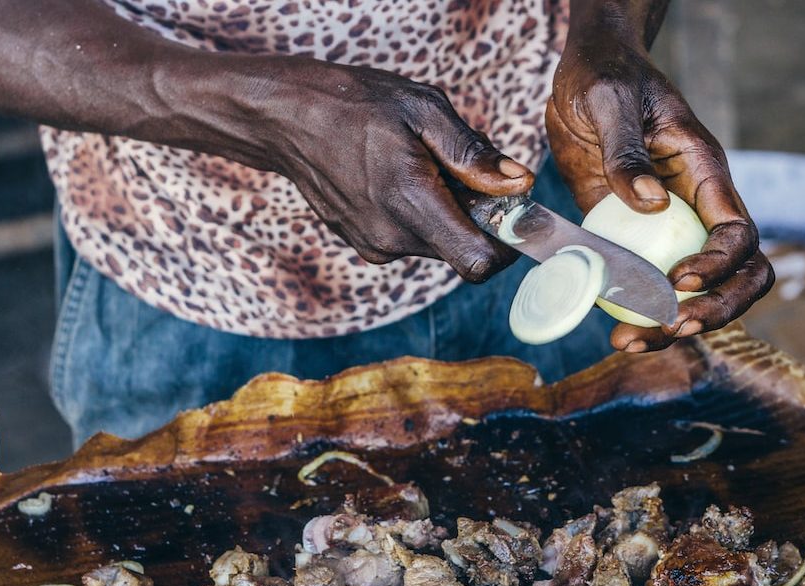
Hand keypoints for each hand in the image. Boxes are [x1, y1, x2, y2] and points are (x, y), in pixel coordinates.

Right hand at [197, 58, 532, 281]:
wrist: (286, 118)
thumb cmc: (355, 104)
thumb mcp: (423, 109)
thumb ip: (473, 153)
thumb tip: (518, 184)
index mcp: (411, 204)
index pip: (478, 263)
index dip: (507, 245)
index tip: (511, 214)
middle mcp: (392, 239)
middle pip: (463, 249)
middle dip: (475, 215)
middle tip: (456, 167)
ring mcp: (375, 246)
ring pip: (439, 242)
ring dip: (446, 211)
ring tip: (420, 165)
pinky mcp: (365, 244)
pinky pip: (412, 237)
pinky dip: (420, 213)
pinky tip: (398, 176)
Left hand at [546, 33, 772, 350]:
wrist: (584, 72)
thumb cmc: (604, 75)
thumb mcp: (610, 102)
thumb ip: (626, 151)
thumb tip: (650, 204)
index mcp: (706, 173)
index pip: (737, 233)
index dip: (718, 267)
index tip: (676, 282)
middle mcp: (696, 206)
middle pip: (737, 275)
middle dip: (711, 312)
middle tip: (665, 330)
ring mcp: (668, 227)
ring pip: (694, 290)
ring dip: (670, 324)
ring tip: (626, 344)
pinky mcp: (634, 237)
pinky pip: (646, 283)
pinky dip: (634, 311)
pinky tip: (607, 326)